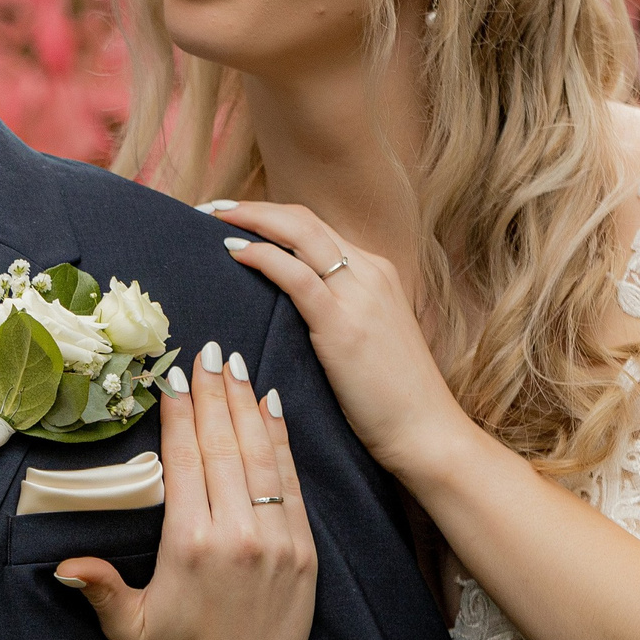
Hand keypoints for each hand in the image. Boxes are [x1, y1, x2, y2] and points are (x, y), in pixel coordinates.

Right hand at [54, 338, 315, 639]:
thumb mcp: (127, 625)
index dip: (180, 414)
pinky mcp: (304, 552)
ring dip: (248, 407)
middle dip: (215, 394)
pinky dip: (284, 443)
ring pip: (262, 457)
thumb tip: (65, 565)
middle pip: (225, 446)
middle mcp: (236, 535)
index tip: (174, 377)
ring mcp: (277, 541)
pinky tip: (274, 410)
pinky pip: (292, 485)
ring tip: (236, 367)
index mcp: (189, 545)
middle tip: (208, 351)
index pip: (186, 460)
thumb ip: (99, 588)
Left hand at [205, 201, 472, 480]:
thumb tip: (287, 305)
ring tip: (213, 220)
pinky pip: (296, 276)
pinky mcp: (344, 324)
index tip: (233, 216)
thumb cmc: (391, 396)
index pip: (316, 227)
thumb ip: (337, 310)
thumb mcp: (366, 336)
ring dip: (251, 220)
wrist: (426, 431)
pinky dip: (262, 256)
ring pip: (300, 234)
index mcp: (375, 272)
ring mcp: (360, 294)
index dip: (272, 215)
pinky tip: (234, 252)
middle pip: (304, 219)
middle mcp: (370, 272)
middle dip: (254, 208)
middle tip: (212, 209)